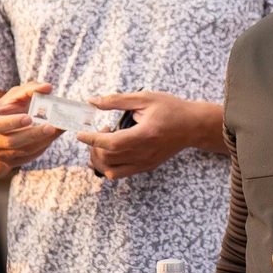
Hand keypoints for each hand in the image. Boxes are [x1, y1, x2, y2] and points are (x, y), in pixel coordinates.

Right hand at [0, 82, 63, 176]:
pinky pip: (28, 157)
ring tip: (57, 130)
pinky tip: (52, 137)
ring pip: (22, 151)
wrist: (5, 123)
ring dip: (41, 141)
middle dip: (32, 134)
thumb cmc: (9, 106)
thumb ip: (31, 89)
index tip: (29, 117)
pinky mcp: (9, 163)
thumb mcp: (16, 94)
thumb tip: (48, 87)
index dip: (11, 123)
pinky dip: (42, 147)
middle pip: (10, 142)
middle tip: (51, 127)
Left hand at [77, 91, 216, 178]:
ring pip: (110, 170)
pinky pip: (120, 174)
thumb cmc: (171, 109)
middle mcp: (144, 153)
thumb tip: (93, 101)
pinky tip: (107, 153)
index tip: (80, 133)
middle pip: (108, 157)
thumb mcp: (145, 98)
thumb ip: (117, 101)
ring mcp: (145, 163)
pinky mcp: (146, 167)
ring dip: (99, 158)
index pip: (110, 143)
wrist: (193, 126)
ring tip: (103, 142)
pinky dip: (107, 166)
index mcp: (145, 135)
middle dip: (94, 145)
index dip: (92, 139)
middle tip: (101, 130)